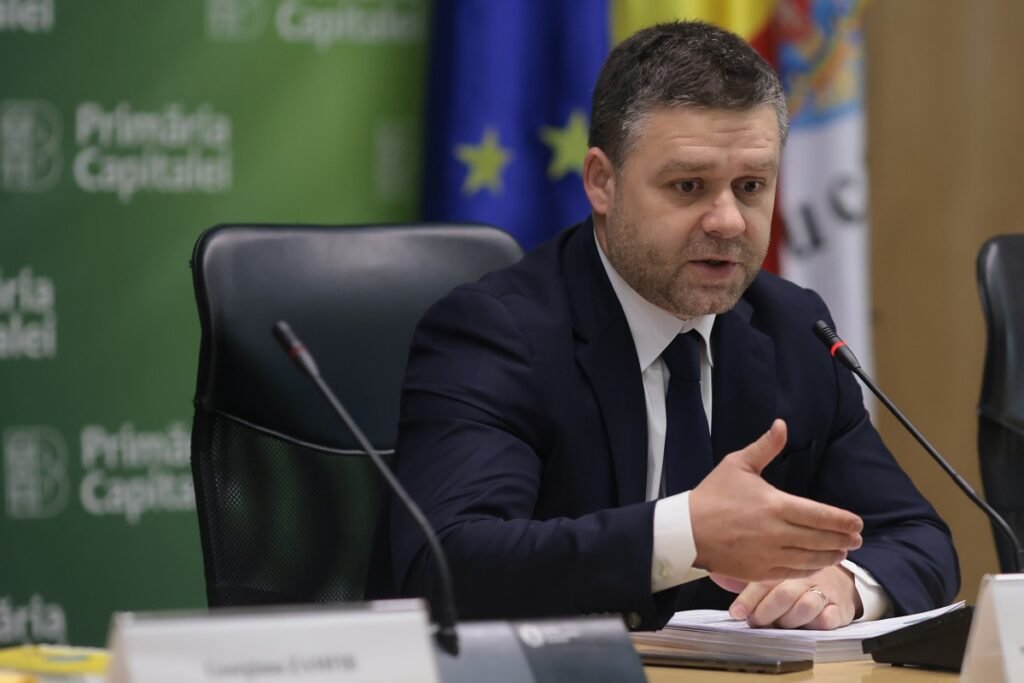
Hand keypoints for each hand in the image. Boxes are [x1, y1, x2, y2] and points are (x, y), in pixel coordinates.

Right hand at [689, 419, 862, 581]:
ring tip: (842, 551)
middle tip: (856, 538)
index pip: (820, 515)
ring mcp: (769, 555)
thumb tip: (782, 424)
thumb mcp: (737, 464)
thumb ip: (765, 447)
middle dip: (843, 539)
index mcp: (775, 505)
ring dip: (831, 555)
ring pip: (810, 558)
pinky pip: (793, 572)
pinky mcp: (759, 572)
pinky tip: (817, 563)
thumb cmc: (712, 496)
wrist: (686, 531)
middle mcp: (776, 533)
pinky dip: (810, 568)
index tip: (857, 523)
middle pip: (821, 539)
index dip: (843, 521)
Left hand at [712, 565, 861, 629]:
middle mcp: (803, 576)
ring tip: (780, 625)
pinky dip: (818, 622)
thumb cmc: (796, 579)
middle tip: (757, 622)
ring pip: (806, 605)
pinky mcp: (840, 606)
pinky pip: (830, 616)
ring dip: (789, 620)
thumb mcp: (774, 572)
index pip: (763, 581)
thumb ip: (749, 574)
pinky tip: (809, 624)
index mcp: (784, 566)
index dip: (748, 600)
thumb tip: (715, 574)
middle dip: (767, 612)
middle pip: (784, 593)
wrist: (838, 579)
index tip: (736, 614)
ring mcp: (823, 590)